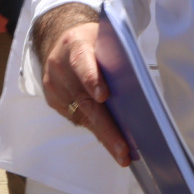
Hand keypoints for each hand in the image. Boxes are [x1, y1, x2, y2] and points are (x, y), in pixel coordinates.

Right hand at [35, 4, 129, 166]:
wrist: (63, 42)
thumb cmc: (92, 42)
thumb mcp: (104, 38)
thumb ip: (115, 55)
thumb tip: (138, 87)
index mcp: (75, 44)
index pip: (82, 62)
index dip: (92, 79)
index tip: (103, 96)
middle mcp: (60, 67)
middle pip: (85, 100)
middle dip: (106, 128)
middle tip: (123, 149)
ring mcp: (54, 86)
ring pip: (82, 116)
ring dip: (104, 136)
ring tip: (123, 154)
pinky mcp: (54, 101)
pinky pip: (77, 119)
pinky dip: (96, 130)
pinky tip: (111, 143)